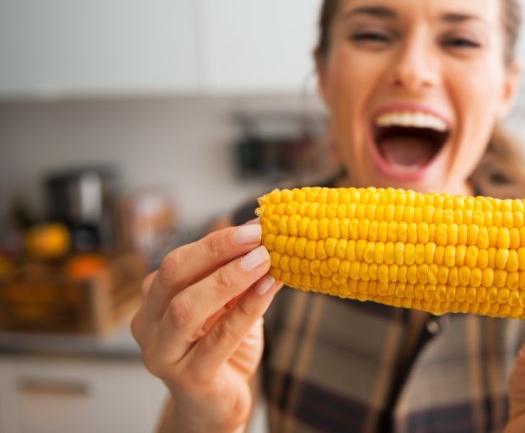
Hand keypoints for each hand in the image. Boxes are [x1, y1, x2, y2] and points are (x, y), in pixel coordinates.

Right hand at [131, 222, 282, 432]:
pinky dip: (246, 310)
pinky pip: (218, 339)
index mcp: (155, 300)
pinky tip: (269, 289)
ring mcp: (164, 354)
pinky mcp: (189, 379)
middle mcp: (149, 325)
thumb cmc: (221, 350)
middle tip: (258, 237)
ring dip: (229, 278)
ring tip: (265, 260)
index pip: (178, 260)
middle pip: (173, 275)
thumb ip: (235, 276)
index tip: (255, 225)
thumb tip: (265, 236)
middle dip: (218, 250)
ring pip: (186, 308)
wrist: (218, 405)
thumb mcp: (227, 305)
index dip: (217, 240)